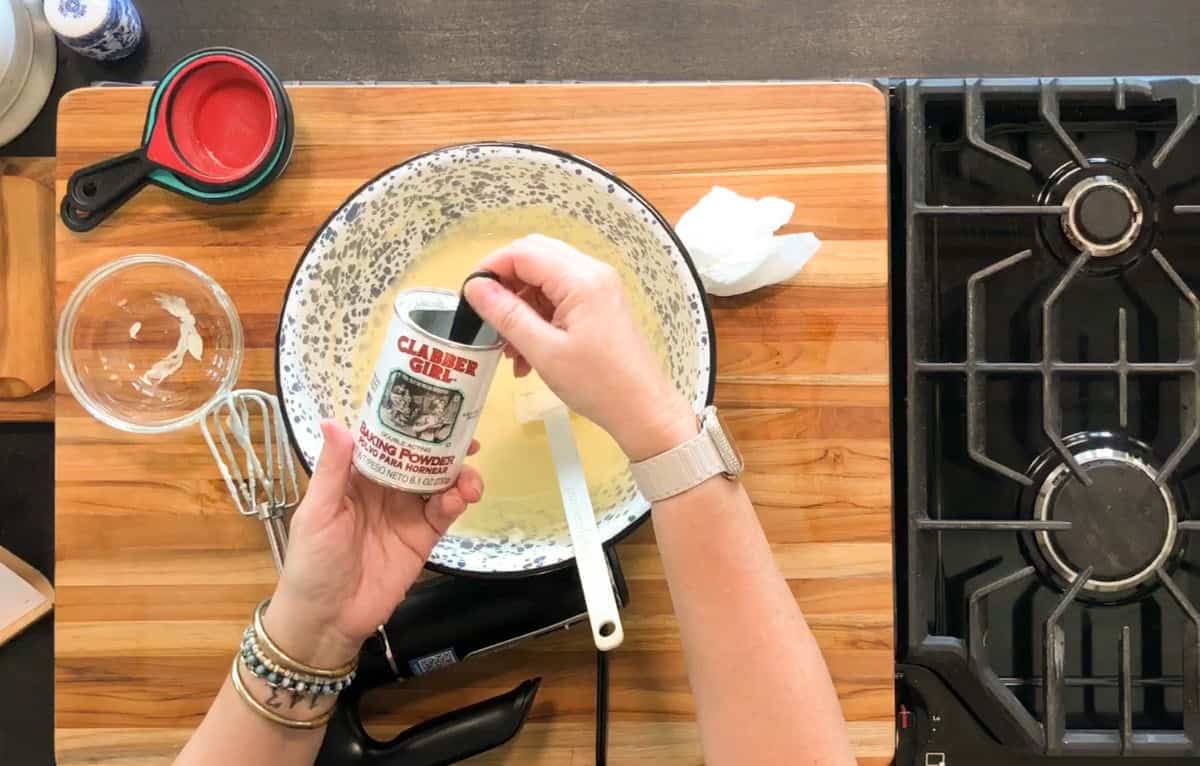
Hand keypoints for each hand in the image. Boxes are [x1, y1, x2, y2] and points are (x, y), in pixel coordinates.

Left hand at [262, 420, 482, 667]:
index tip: (434, 406)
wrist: (327, 619)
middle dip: (445, 446)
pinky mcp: (423, 537)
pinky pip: (445, 512)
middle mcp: (384, 488)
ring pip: (439, 483)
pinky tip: (461, 499)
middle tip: (470, 438)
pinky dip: (457, 502)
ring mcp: (406, 513)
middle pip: (420, 458)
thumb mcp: (317, 512)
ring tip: (469, 478)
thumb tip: (334, 420)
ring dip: (458, 475)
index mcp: (356, 475)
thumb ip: (333, 468)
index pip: (386, 439)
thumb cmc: (312, 562)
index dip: (409, 422)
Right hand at [464, 234, 696, 460]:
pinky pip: (559, 298)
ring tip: (507, 348)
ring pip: (545, 279)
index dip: (491, 268)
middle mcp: (592, 273)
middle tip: (486, 317)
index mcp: (581, 279)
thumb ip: (507, 314)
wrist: (643, 409)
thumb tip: (475, 287)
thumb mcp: (544, 351)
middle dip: (505, 284)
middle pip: (535, 257)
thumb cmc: (597, 384)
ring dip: (520, 306)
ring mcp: (599, 288)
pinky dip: (538, 318)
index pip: (523, 252)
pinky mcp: (600, 306)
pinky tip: (526, 354)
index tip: (469, 296)